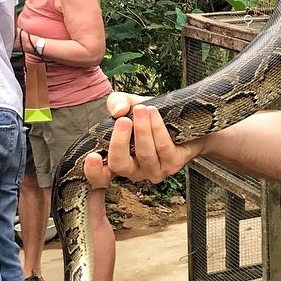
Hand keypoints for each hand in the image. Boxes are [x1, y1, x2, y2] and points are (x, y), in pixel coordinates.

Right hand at [82, 92, 200, 187]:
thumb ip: (117, 102)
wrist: (187, 120)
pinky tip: (155, 114)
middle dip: (119, 142)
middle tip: (123, 121)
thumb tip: (117, 110)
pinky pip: (163, 148)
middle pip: (120, 165)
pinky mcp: (173, 164)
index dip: (93, 171)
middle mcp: (135, 171)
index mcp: (119, 161)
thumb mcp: (131, 104)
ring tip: (143, 110)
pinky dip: (158, 129)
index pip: (100, 177)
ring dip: (143, 130)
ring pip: (144, 155)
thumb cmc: (153, 115)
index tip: (92, 156)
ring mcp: (154, 170)